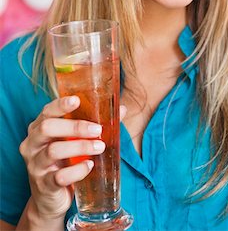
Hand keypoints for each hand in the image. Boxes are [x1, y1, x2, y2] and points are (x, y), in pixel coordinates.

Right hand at [19, 96, 126, 220]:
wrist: (50, 200)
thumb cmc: (64, 162)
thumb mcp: (74, 141)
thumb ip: (93, 125)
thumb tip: (120, 109)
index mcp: (39, 128)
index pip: (46, 111)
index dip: (60, 105)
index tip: (77, 100)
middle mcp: (32, 144)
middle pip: (47, 128)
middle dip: (75, 126)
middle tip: (98, 130)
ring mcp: (36, 165)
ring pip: (53, 151)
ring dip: (80, 147)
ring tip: (100, 147)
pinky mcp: (44, 185)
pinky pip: (59, 177)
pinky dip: (77, 171)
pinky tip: (90, 165)